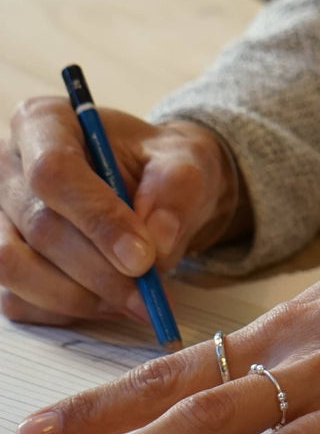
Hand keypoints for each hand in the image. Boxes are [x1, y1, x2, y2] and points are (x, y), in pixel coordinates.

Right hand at [0, 96, 241, 325]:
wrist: (157, 188)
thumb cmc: (164, 166)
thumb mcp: (187, 161)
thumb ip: (176, 191)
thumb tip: (157, 242)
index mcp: (46, 122)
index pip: (53, 172)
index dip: (97, 220)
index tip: (142, 257)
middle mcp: (9, 165)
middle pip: (40, 226)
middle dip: (101, 270)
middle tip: (150, 294)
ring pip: (17, 267)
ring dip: (81, 296)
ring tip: (135, 301)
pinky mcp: (5, 257)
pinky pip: (18, 298)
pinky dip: (67, 311)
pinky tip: (110, 303)